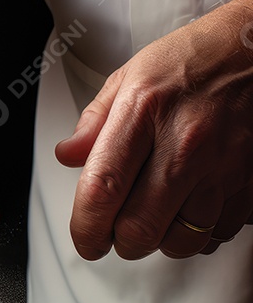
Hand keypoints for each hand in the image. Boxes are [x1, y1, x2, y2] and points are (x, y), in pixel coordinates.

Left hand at [55, 0, 252, 259]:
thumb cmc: (194, 60)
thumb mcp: (130, 77)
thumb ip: (94, 122)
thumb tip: (68, 156)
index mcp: (144, 113)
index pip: (102, 191)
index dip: (86, 228)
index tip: (86, 239)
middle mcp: (185, 144)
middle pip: (139, 229)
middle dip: (121, 242)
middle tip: (118, 231)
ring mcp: (223, 167)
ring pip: (181, 241)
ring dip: (161, 240)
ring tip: (157, 216)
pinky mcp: (251, 184)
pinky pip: (217, 233)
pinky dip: (200, 231)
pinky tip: (192, 207)